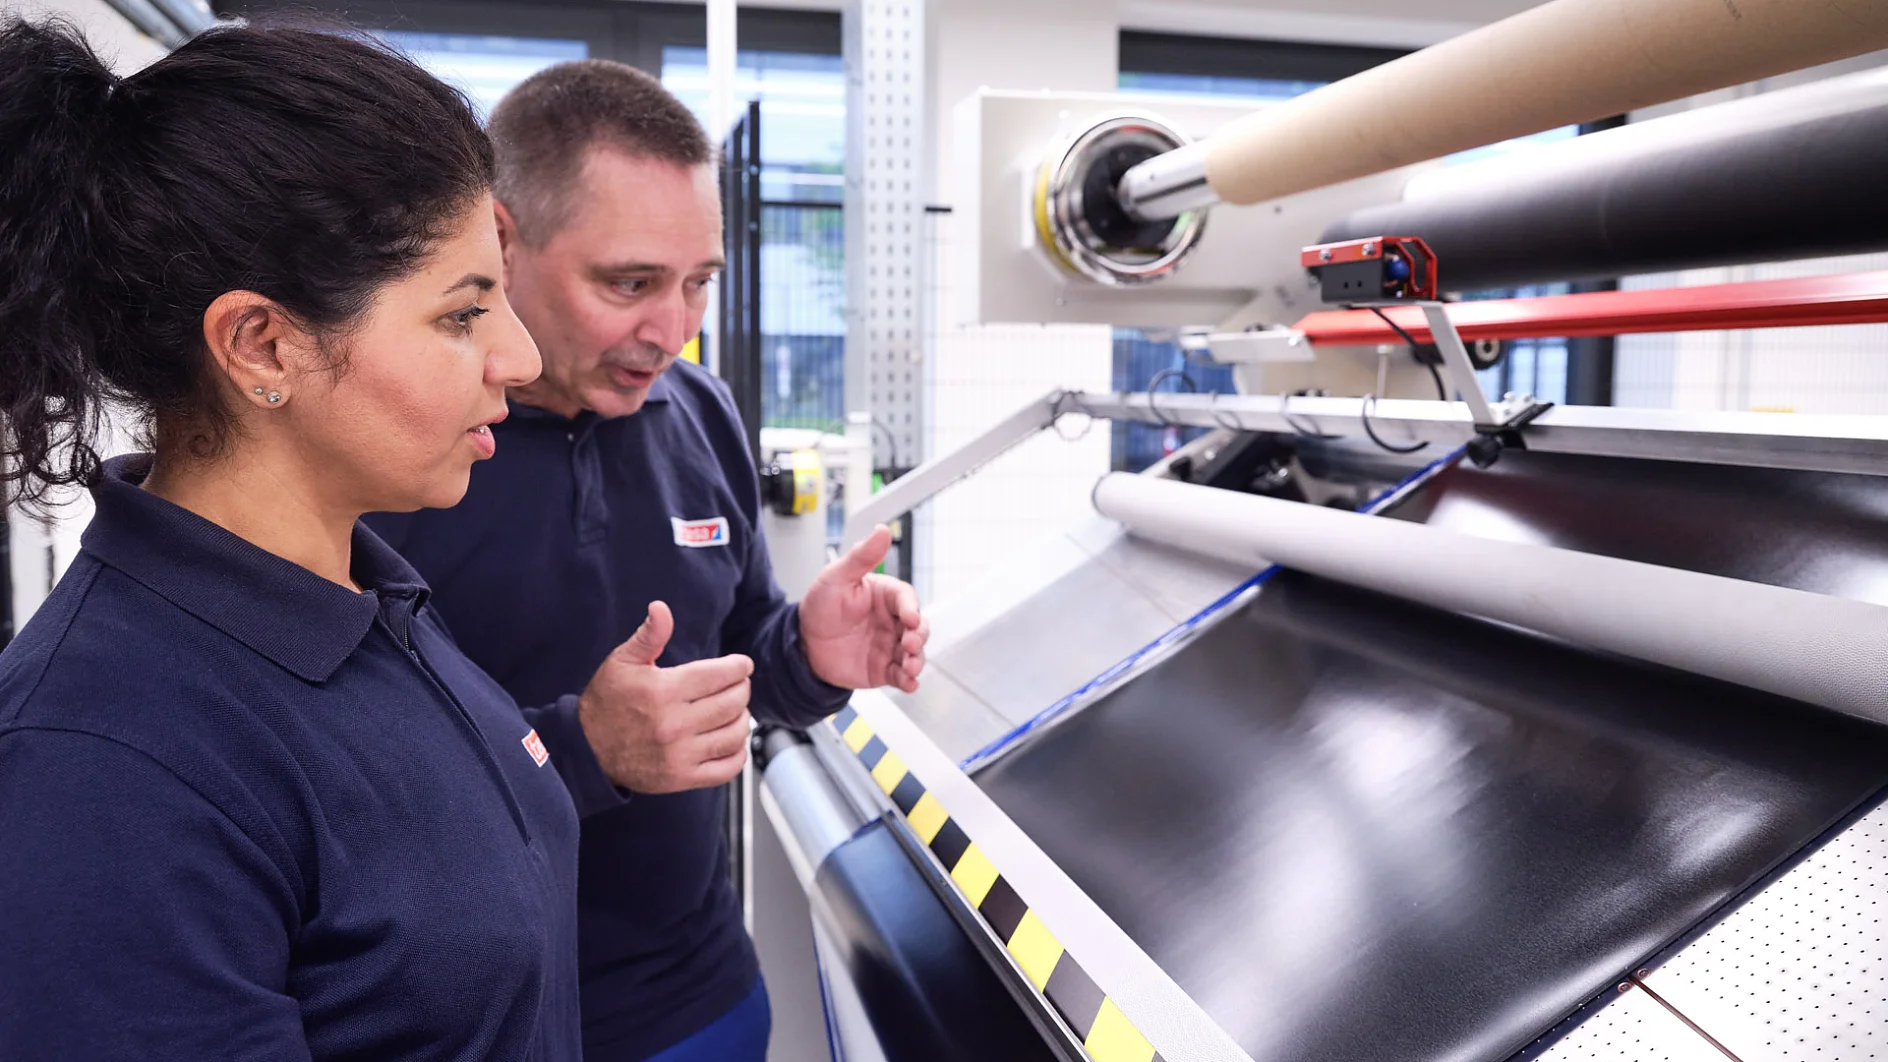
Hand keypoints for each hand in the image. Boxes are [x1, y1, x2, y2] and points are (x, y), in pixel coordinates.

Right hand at [577, 601, 753, 793]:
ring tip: (735, 711)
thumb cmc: (606, 703)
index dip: (739, 667)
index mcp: (664, 691)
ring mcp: (679, 754)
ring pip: (734, 734)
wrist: (586, 750)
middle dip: (742, 689)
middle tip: (739, 685)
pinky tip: (731, 740)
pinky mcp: (681, 778)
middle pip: (732, 702)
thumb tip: (661, 608)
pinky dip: (738, 753)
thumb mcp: (622, 662)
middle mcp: (674, 724)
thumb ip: (649, 635)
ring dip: (742, 719)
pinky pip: (726, 768)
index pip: (720, 675)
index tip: (742, 665)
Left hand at [799, 525, 929, 692]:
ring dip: (918, 660)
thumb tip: (883, 530)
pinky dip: (909, 681)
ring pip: (915, 653)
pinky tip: (909, 684)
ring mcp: (890, 646)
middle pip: (919, 627)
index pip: (907, 599)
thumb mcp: (838, 577)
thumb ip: (862, 556)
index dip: (911, 608)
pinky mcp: (884, 669)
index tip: (909, 617)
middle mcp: (893, 621)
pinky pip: (901, 676)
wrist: (803, 644)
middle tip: (910, 644)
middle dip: (919, 637)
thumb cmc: (821, 605)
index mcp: (886, 596)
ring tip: (911, 667)